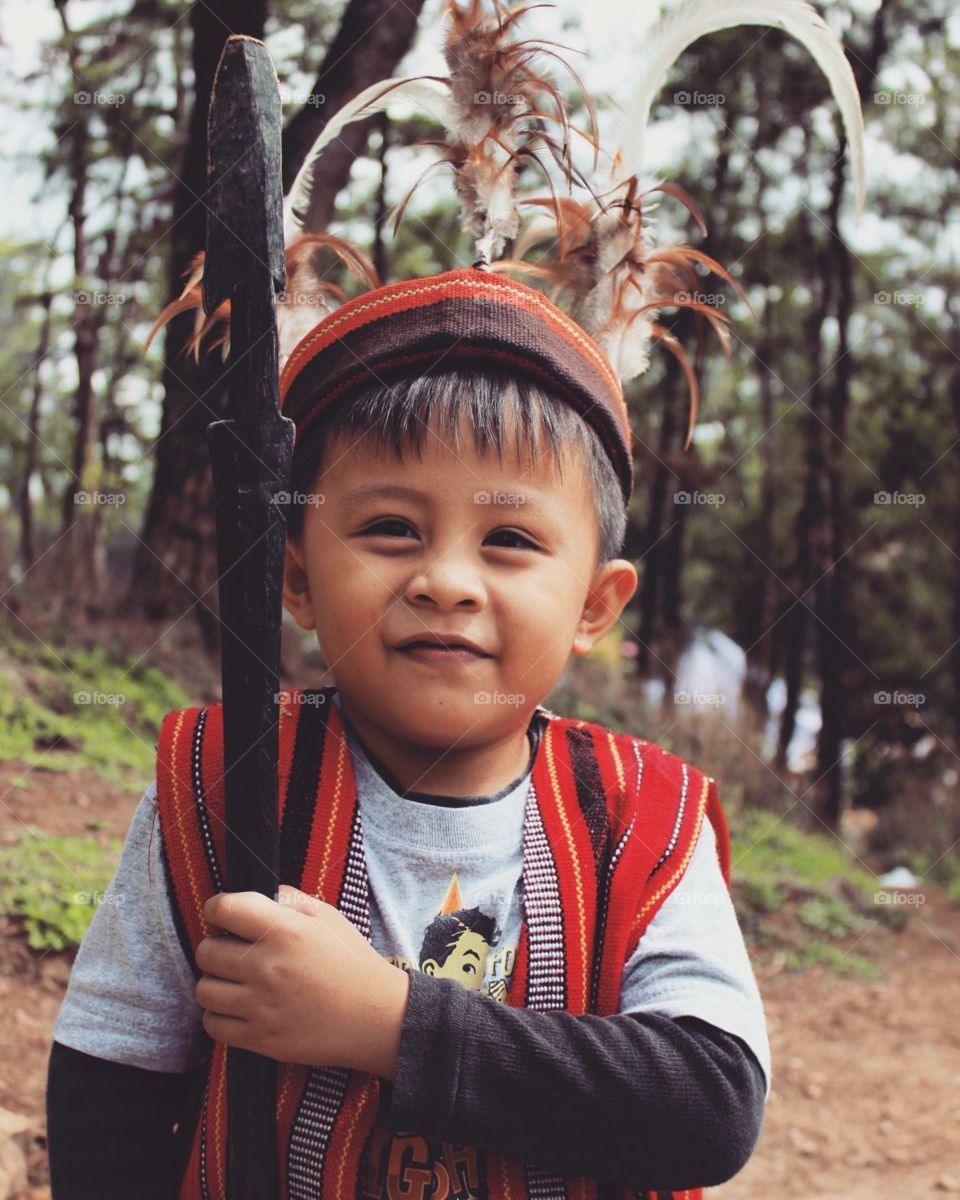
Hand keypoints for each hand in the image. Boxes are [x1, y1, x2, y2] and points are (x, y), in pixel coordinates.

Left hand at [195, 885, 409, 1075]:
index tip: (222, 914)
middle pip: (206, 951)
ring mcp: (261, 1006)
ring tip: (234, 981)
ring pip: (204, 990)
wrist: (374, 1017)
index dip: (217, 908)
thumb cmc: (351, 962)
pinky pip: (213, 1025)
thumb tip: (259, 895)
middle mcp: (268, 967)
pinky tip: (238, 1007)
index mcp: (285, 931)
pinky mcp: (260, 1039)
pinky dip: (219, 1016)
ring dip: (214, 982)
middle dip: (215, 946)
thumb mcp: (328, 917)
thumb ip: (290, 899)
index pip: (224, 909)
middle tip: (233, 950)